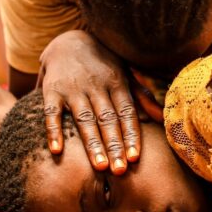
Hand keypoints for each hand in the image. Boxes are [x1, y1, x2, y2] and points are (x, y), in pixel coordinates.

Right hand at [37, 30, 140, 173]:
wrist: (68, 40)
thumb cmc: (103, 62)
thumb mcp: (125, 73)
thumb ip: (141, 96)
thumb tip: (160, 117)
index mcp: (117, 83)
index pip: (126, 113)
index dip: (131, 135)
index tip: (135, 158)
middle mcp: (96, 86)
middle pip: (107, 120)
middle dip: (115, 146)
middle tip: (120, 171)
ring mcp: (73, 89)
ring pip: (84, 119)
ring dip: (92, 143)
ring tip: (99, 166)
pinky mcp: (51, 90)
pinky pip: (51, 113)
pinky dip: (53, 131)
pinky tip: (57, 150)